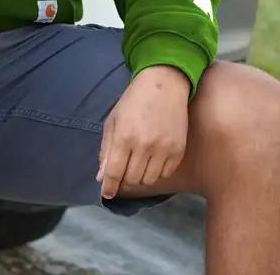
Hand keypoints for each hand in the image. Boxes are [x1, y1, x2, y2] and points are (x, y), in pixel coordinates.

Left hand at [96, 65, 190, 199]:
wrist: (164, 86)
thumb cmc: (133, 102)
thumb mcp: (113, 121)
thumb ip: (106, 149)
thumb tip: (101, 176)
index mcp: (124, 137)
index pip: (114, 172)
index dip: (109, 186)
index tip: (106, 193)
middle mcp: (144, 146)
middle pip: (132, 180)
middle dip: (124, 180)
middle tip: (123, 171)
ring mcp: (164, 149)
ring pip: (149, 180)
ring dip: (140, 176)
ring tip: (138, 162)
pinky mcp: (178, 151)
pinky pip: (165, 174)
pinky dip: (156, 172)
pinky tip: (152, 158)